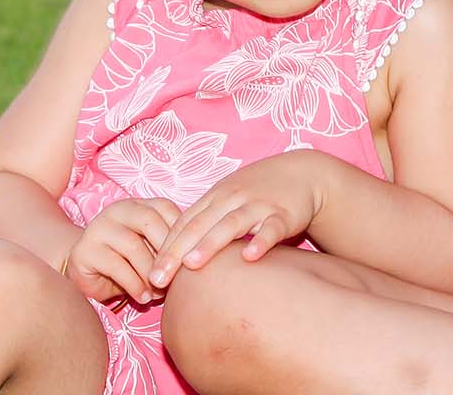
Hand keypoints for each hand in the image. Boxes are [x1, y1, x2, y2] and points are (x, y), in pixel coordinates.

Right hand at [63, 196, 181, 304]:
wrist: (89, 273)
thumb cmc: (130, 263)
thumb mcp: (152, 249)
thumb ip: (171, 246)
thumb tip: (201, 255)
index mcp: (138, 204)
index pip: (165, 208)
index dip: (180, 233)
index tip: (190, 259)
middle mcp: (117, 210)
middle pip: (150, 222)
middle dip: (166, 253)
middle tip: (175, 278)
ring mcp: (98, 228)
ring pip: (133, 246)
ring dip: (150, 273)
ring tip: (159, 293)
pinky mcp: (85, 250)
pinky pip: (116, 267)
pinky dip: (135, 285)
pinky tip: (143, 298)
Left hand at [146, 153, 325, 289]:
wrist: (302, 173)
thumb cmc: (258, 191)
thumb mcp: (228, 199)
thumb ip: (206, 223)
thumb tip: (178, 257)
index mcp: (215, 198)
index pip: (183, 223)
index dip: (165, 247)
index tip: (150, 273)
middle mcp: (232, 199)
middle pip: (198, 226)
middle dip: (176, 252)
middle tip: (157, 278)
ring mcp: (257, 205)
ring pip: (230, 225)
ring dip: (210, 244)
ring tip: (192, 264)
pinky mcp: (283, 214)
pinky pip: (271, 229)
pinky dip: (261, 241)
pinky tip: (251, 257)